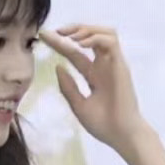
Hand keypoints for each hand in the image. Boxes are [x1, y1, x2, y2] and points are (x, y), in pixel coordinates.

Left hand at [41, 24, 151, 153]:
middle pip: (90, 36)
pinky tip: (81, 44)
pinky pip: (111, 42)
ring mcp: (113, 64)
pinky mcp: (120, 65)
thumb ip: (68, 87)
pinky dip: (96, 38)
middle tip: (55, 32)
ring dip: (86, 30)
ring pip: (105, 33)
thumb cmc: (104, 124)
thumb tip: (58, 67)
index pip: (74, 52)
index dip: (59, 42)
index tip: (42, 36)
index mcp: (93, 75)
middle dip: (73, 29)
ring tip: (70, 37)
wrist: (121, 135)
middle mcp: (103, 66)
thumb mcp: (79, 105)